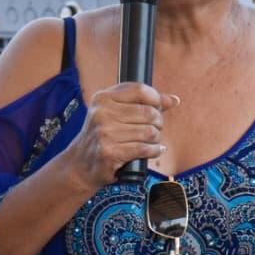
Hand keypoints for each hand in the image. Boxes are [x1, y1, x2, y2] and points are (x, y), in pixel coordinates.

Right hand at [62, 84, 178, 189]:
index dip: (155, 98)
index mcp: (102, 98)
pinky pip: (145, 149)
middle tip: (155, 129)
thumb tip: (173, 100)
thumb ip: (143, 103)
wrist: (81, 164)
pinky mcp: (110, 152)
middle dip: (158, 122)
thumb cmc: (103, 136)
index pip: (139, 90)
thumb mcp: (115, 113)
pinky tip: (153, 150)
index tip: (158, 107)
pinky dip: (154, 151)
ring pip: (149, 132)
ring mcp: (105, 133)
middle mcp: (102, 113)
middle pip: (148, 112)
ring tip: (152, 141)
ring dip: (156, 139)